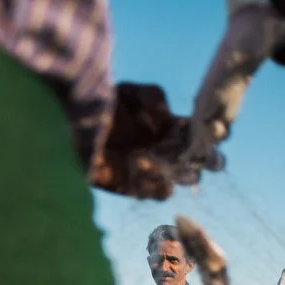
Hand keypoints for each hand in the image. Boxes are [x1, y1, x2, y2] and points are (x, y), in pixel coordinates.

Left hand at [90, 82, 208, 199]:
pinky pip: (161, 192)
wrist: (68, 126)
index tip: (215, 129)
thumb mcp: (128, 92)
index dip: (216, 133)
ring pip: (186, 178)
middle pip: (207, 162)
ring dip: (181, 170)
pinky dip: (156, 181)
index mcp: (175, 128)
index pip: (207, 134)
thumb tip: (169, 118)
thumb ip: (152, 97)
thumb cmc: (101, 105)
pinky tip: (139, 163)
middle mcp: (172, 151)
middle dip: (211, 159)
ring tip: (161, 156)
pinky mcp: (138, 188)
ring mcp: (157, 170)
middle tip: (202, 153)